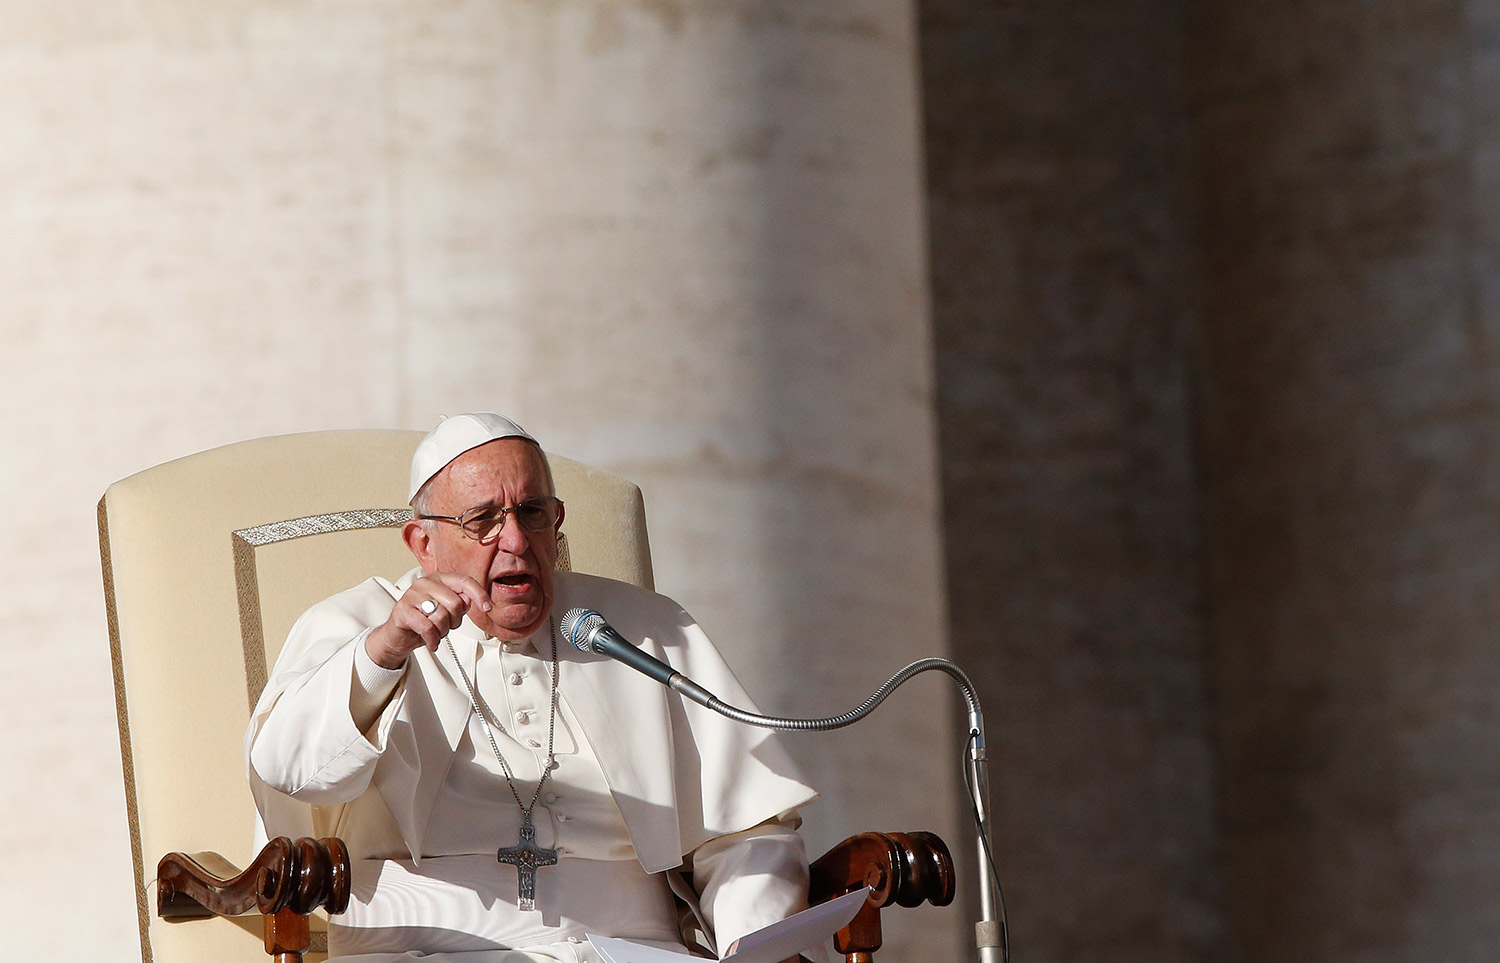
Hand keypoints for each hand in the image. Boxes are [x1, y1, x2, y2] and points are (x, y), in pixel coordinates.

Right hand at [365, 573, 491, 668]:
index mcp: (439, 579)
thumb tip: (468, 599)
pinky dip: (433, 639)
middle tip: (445, 627)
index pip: (464, 581)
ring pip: (442, 616)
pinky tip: (431, 642)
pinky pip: (427, 627)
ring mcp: (412, 595)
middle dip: (454, 621)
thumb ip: (460, 604)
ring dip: (442, 632)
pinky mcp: (402, 610)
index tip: (487, 608)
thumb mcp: (447, 612)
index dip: (479, 594)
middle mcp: (425, 583)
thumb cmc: (424, 622)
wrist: (398, 636)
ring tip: (435, 633)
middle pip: (455, 603)